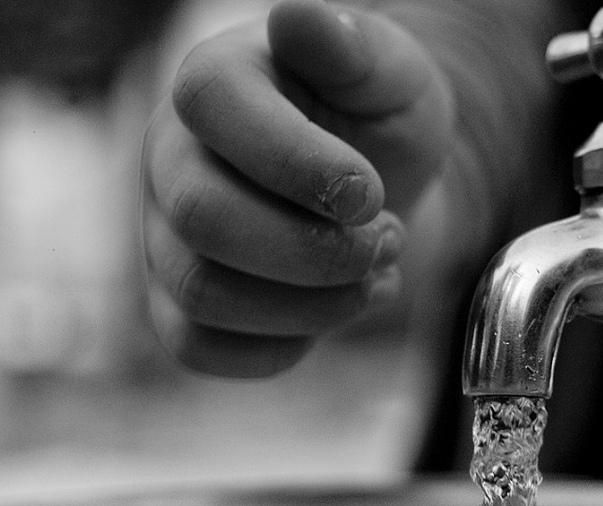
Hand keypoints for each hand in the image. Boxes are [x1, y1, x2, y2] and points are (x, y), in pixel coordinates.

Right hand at [141, 0, 453, 377]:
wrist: (374, 185)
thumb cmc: (377, 121)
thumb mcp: (391, 75)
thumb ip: (354, 48)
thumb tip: (300, 19)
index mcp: (215, 84)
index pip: (216, 112)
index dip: (302, 164)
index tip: (372, 192)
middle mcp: (171, 159)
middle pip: (207, 219)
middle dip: (317, 249)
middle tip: (386, 239)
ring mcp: (166, 236)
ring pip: (205, 294)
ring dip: (314, 303)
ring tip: (375, 272)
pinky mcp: (179, 302)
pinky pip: (200, 348)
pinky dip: (283, 346)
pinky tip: (335, 309)